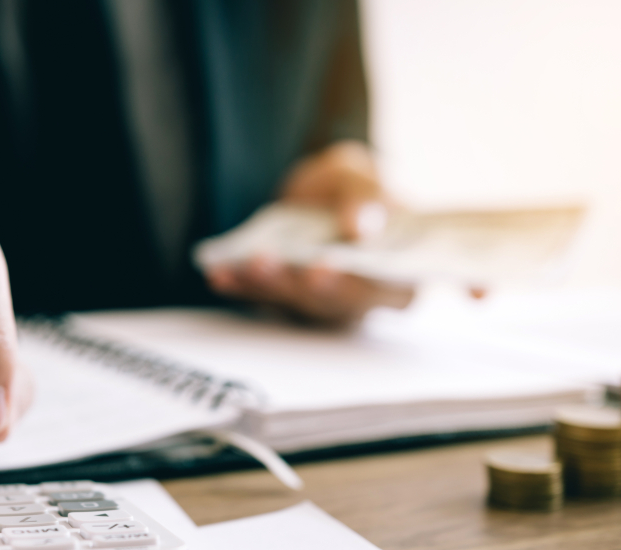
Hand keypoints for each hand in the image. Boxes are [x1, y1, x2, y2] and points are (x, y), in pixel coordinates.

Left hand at [206, 141, 412, 325]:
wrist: (315, 193)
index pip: (390, 287)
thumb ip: (367, 195)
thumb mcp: (360, 175)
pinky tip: (222, 274)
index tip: (327, 266)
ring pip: (298, 302)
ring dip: (270, 284)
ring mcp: (323, 302)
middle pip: (338, 301)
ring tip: (251, 261)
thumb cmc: (348, 188)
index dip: (359, 281)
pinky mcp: (288, 300)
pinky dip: (242, 286)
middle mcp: (363, 296)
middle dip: (304, 283)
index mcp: (400, 271)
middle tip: (278, 263)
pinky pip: (264, 298)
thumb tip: (363, 224)